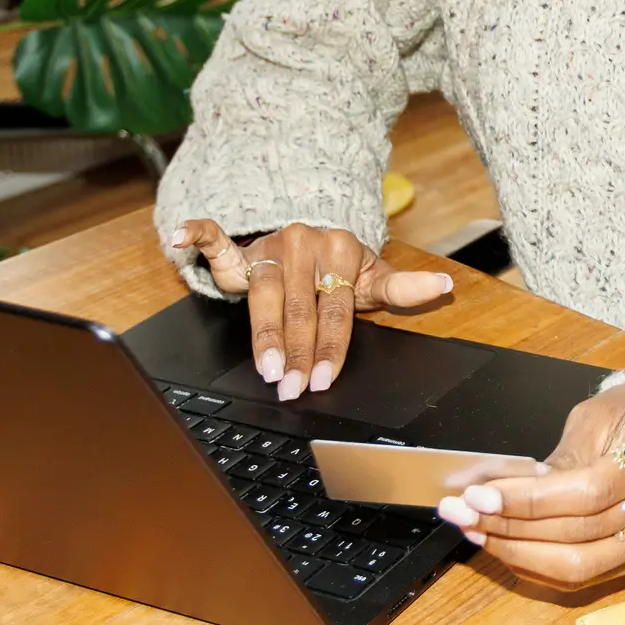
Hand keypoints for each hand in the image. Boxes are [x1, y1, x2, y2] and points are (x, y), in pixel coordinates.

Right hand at [172, 218, 452, 401]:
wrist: (313, 237)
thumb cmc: (342, 268)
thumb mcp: (373, 278)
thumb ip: (404, 288)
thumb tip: (444, 285)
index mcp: (342, 250)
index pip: (336, 308)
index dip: (329, 346)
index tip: (324, 379)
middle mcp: (306, 244)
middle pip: (299, 308)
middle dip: (297, 353)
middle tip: (292, 388)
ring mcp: (272, 244)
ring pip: (264, 294)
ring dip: (263, 333)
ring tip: (268, 367)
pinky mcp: (243, 246)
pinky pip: (218, 238)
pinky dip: (199, 236)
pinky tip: (180, 238)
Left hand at [435, 384, 624, 590]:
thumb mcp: (598, 416)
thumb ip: (558, 460)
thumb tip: (501, 494)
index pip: (590, 491)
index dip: (530, 500)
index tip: (481, 495)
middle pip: (582, 533)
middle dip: (512, 526)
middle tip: (463, 512)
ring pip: (583, 565)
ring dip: (519, 552)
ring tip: (476, 532)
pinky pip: (588, 576)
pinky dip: (540, 566)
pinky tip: (506, 547)